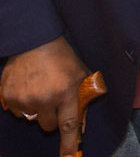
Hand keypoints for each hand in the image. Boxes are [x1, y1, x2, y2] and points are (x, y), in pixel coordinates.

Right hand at [0, 36, 88, 155]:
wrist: (35, 42)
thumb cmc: (62, 58)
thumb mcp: (81, 74)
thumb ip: (83, 98)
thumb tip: (82, 124)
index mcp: (66, 92)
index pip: (69, 126)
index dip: (69, 145)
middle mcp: (45, 98)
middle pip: (48, 126)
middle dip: (53, 118)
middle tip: (54, 101)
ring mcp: (24, 99)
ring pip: (32, 120)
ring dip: (37, 110)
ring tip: (40, 90)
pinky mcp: (8, 97)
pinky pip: (17, 112)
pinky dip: (23, 104)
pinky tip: (28, 88)